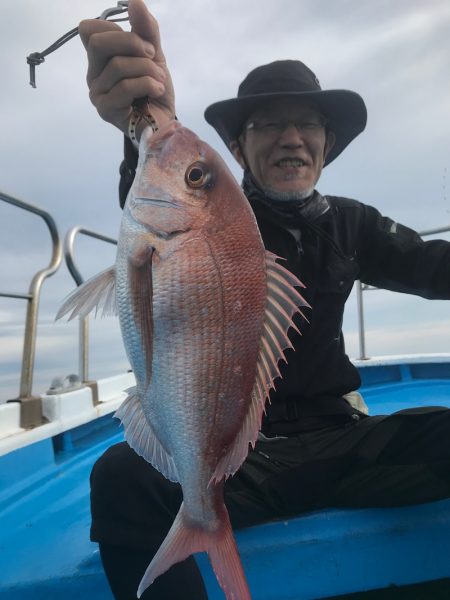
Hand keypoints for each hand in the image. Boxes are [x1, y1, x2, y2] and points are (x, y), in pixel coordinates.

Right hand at [78, 0, 174, 137]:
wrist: (165, 123)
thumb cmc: (155, 91)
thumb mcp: (154, 55)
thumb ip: (146, 30)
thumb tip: (135, 1)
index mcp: (100, 58)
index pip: (88, 29)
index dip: (117, 29)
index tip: (142, 42)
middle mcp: (93, 74)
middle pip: (98, 42)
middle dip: (131, 43)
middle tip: (153, 55)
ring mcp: (97, 93)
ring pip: (117, 66)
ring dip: (147, 70)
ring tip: (160, 81)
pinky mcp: (106, 110)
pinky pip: (124, 88)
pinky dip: (147, 85)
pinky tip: (157, 92)